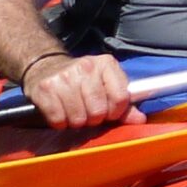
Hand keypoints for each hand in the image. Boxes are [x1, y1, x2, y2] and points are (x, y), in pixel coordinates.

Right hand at [22, 51, 136, 128]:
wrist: (46, 66)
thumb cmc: (82, 79)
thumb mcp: (106, 84)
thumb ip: (124, 104)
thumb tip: (140, 120)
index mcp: (106, 64)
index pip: (121, 98)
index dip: (116, 112)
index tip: (109, 112)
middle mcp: (86, 67)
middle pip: (98, 111)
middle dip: (95, 118)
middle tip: (89, 112)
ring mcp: (64, 77)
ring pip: (78, 118)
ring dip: (77, 121)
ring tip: (75, 111)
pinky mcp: (46, 89)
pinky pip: (58, 120)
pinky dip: (60, 122)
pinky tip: (61, 112)